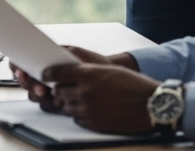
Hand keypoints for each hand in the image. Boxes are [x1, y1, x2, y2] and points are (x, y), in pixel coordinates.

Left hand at [40, 61, 158, 134]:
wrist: (149, 105)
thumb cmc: (131, 83)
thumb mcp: (107, 70)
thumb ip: (87, 72)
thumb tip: (70, 74)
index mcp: (88, 73)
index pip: (57, 73)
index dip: (48, 74)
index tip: (44, 75)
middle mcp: (84, 91)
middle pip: (59, 91)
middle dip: (59, 89)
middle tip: (62, 87)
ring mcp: (88, 109)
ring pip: (66, 106)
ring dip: (69, 102)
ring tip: (78, 99)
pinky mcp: (93, 124)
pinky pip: (77, 119)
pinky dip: (79, 115)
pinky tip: (89, 110)